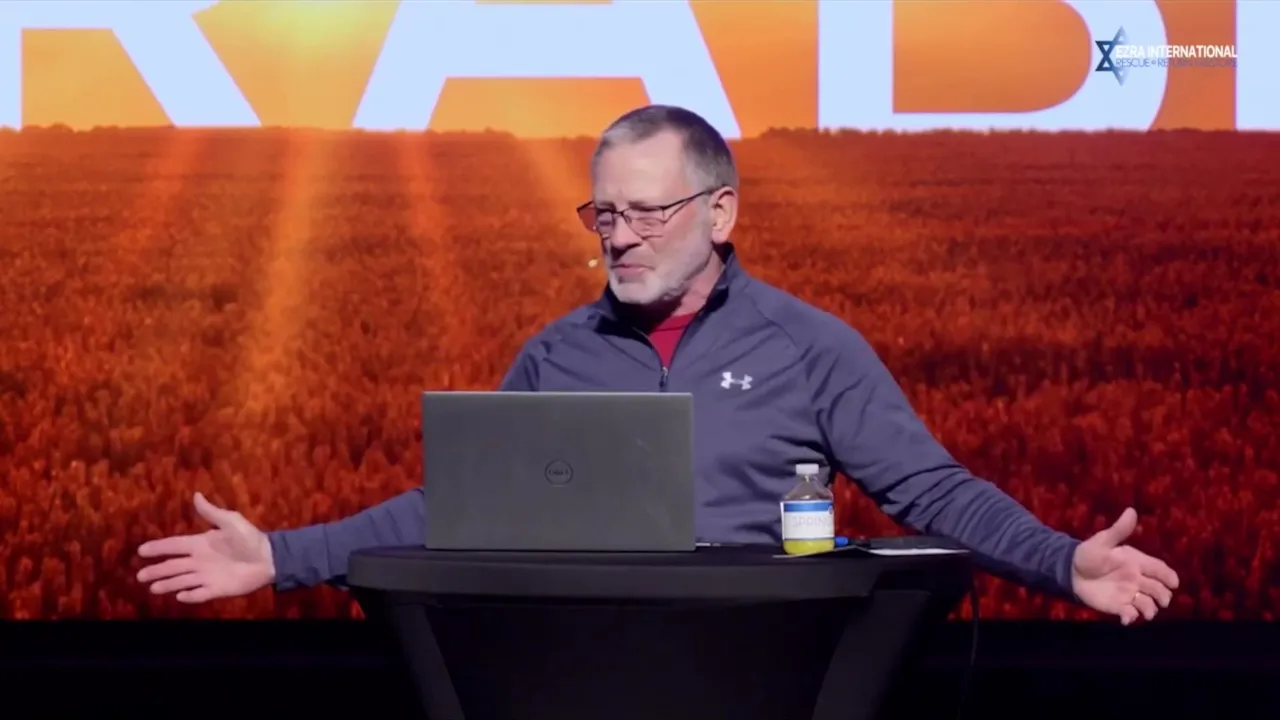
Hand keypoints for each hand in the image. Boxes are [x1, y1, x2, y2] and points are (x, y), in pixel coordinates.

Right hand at [136, 492, 275, 603]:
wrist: (270, 558)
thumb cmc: (250, 538)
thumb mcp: (231, 521)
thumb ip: (212, 512)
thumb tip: (196, 494)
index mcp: (201, 544)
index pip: (174, 546)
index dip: (158, 548)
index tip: (141, 551)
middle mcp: (200, 561)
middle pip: (173, 566)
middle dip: (156, 570)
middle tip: (139, 576)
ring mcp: (207, 576)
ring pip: (182, 581)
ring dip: (168, 584)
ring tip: (153, 588)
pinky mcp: (217, 589)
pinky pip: (200, 594)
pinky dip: (190, 596)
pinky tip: (179, 597)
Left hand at [1071, 507, 1179, 624]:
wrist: (1070, 571)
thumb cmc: (1089, 554)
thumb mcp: (1103, 541)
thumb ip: (1119, 529)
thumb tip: (1131, 510)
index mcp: (1137, 562)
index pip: (1160, 570)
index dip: (1169, 577)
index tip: (1174, 583)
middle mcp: (1137, 579)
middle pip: (1159, 590)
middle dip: (1163, 596)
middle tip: (1160, 601)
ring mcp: (1129, 594)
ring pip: (1149, 605)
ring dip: (1150, 610)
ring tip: (1145, 613)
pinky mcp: (1118, 606)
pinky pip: (1130, 614)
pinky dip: (1131, 618)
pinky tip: (1126, 618)